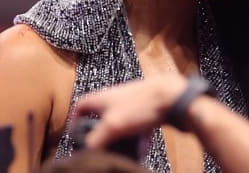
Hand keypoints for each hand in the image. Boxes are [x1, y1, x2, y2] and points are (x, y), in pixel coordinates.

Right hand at [73, 74, 187, 148]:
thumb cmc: (141, 106)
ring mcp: (132, 102)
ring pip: (122, 124)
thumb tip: (87, 151)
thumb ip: (96, 139)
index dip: (75, 120)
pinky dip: (139, 138)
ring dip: (123, 139)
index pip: (80, 106)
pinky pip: (139, 126)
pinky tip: (143, 149)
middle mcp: (115, 97)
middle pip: (101, 117)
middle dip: (102, 135)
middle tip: (102, 147)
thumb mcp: (112, 125)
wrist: (173, 95)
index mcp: (102, 98)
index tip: (76, 134)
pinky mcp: (148, 108)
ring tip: (126, 152)